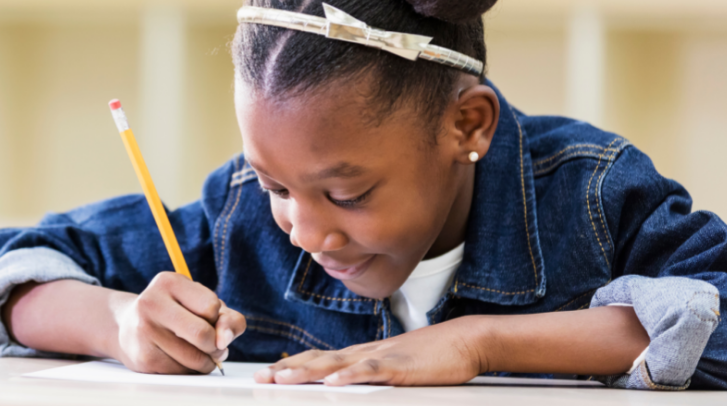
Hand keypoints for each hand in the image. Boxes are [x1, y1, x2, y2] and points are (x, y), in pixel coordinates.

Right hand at [113, 272, 246, 374]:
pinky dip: (188, 371)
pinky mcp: (142, 358)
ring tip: (196, 354)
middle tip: (214, 347)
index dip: (217, 319)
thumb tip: (224, 341)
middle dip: (216, 347)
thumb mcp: (204, 306)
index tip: (208, 320)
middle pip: (202, 334)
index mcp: (169, 282)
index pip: (211, 306)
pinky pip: (180, 372)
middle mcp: (151, 303)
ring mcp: (144, 331)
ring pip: (194, 358)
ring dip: (205, 362)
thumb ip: (228, 319)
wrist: (128, 327)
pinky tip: (179, 360)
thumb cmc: (176, 314)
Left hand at [253, 317, 487, 385]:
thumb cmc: (432, 357)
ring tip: (283, 378)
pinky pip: (371, 371)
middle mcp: (365, 353)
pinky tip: (334, 382)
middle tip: (260, 378)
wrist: (465, 340)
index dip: (291, 366)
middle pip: (318, 360)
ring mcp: (381, 357)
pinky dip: (350, 376)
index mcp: (362, 355)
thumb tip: (346, 386)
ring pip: (337, 364)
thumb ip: (370, 377)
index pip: (319, 359)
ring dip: (308, 371)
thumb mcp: (393, 368)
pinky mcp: (400, 366)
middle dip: (287, 369)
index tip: (267, 374)